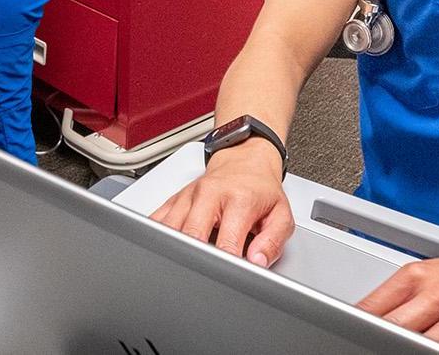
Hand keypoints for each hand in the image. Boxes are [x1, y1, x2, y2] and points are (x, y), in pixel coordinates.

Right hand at [149, 140, 293, 267]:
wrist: (244, 161)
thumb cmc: (261, 190)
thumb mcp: (281, 214)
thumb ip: (273, 241)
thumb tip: (257, 261)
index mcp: (238, 199)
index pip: (226, 242)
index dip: (225, 265)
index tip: (228, 276)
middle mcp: (210, 194)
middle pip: (190, 235)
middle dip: (195, 259)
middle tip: (203, 276)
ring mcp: (189, 196)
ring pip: (168, 229)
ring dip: (174, 250)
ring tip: (186, 264)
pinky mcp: (174, 199)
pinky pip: (156, 220)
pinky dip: (158, 237)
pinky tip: (167, 248)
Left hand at [357, 254, 438, 354]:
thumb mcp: (426, 275)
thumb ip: (393, 296)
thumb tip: (361, 317)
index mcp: (421, 276)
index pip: (375, 308)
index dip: (358, 327)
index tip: (351, 335)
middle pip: (397, 331)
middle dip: (382, 343)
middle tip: (375, 346)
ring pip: (423, 349)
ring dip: (411, 352)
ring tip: (406, 349)